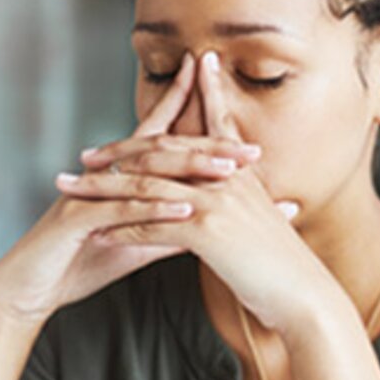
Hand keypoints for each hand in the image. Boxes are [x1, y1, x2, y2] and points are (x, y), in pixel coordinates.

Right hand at [0, 53, 263, 324]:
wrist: (29, 290)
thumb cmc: (79, 264)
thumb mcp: (135, 245)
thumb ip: (169, 230)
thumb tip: (210, 222)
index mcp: (119, 178)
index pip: (161, 139)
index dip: (192, 116)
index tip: (234, 111)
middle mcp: (105, 176)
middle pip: (162, 150)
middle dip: (208, 145)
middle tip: (251, 150)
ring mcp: (89, 193)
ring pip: (146, 174)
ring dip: (189, 170)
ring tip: (228, 171)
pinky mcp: (76, 219)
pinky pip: (121, 210)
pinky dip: (155, 209)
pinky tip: (186, 210)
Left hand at [64, 51, 346, 332]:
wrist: (306, 298)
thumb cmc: (286, 269)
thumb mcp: (265, 223)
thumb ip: (245, 203)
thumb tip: (230, 197)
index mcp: (241, 173)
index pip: (210, 125)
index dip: (189, 99)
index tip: (167, 81)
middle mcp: (228, 178)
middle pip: (163, 152)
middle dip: (119, 151)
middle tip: (86, 155)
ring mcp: (217, 202)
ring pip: (148, 187)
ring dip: (104, 190)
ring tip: (74, 191)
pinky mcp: (207, 232)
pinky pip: (153, 225)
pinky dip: (123, 229)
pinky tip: (98, 234)